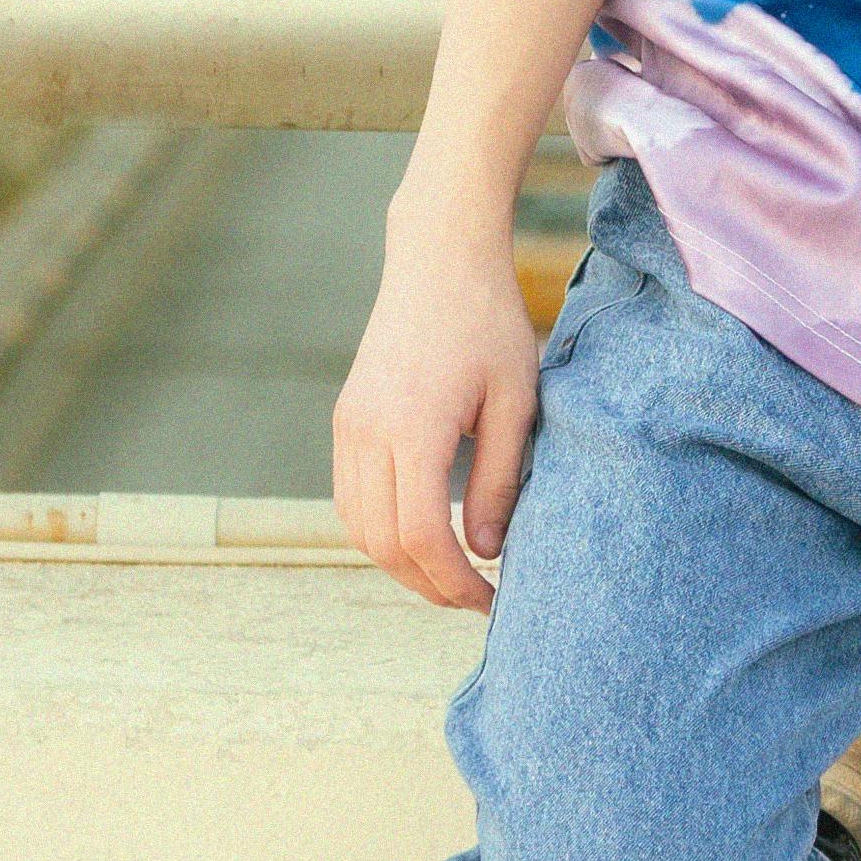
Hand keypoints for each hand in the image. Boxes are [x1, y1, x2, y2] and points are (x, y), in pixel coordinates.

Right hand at [331, 193, 543, 608]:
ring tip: (450, 576)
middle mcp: (366, 431)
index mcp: (412, 428)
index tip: (492, 599)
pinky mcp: (345, 420)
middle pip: (381, 543)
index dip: (455, 582)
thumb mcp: (515, 403)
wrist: (439, 261)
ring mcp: (347, 426)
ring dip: (399, 564)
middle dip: (427, 584)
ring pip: (356, 527)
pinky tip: (421, 538)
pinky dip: (379, 531)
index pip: (421, 535)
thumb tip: (482, 552)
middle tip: (475, 600)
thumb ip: (500, 480)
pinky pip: (349, 498)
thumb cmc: (488, 324)